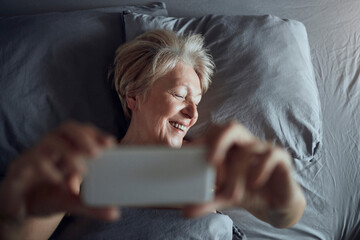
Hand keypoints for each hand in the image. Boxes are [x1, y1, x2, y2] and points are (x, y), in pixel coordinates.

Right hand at [0, 121, 119, 223]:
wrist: (21, 207)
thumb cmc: (50, 195)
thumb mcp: (74, 200)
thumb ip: (92, 204)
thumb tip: (114, 213)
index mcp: (67, 148)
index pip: (82, 131)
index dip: (96, 134)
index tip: (110, 144)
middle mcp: (52, 147)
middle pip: (66, 128)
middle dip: (83, 137)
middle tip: (96, 154)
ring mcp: (35, 155)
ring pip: (49, 141)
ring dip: (68, 153)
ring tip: (81, 171)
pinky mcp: (19, 169)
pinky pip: (31, 160)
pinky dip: (47, 169)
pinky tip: (59, 181)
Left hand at [184, 122, 305, 227]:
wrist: (275, 204)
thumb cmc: (248, 192)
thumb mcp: (224, 197)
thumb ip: (206, 201)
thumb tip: (185, 211)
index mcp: (230, 148)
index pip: (215, 133)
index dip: (203, 140)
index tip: (190, 153)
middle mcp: (246, 143)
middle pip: (232, 127)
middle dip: (219, 141)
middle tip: (210, 161)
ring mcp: (264, 149)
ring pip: (249, 149)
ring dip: (237, 172)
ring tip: (232, 193)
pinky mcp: (281, 158)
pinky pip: (271, 155)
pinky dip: (261, 168)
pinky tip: (253, 183)